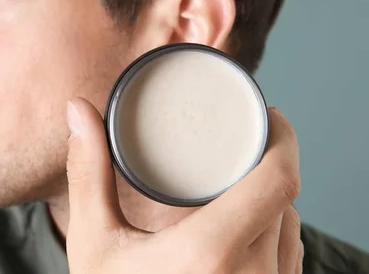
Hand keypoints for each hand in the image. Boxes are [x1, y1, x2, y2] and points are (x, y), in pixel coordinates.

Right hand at [65, 98, 303, 273]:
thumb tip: (78, 110)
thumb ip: (88, 171)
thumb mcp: (93, 241)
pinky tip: (247, 224)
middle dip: (266, 163)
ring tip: (241, 179)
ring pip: (290, 228)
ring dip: (270, 198)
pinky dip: (273, 231)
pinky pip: (288, 257)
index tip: (269, 115)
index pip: (277, 182)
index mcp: (210, 254)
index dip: (283, 139)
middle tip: (243, 140)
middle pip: (282, 199)